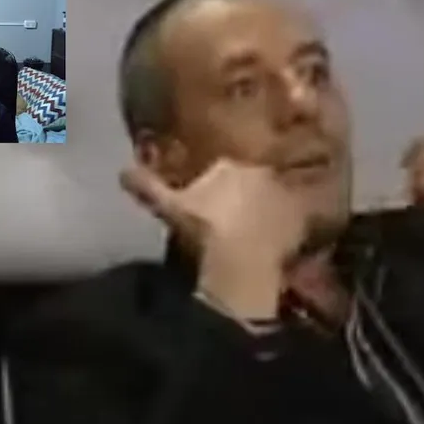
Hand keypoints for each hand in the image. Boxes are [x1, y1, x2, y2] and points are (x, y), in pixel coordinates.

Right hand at [121, 160, 307, 317]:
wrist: (240, 258)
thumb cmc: (202, 229)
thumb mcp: (168, 207)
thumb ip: (146, 187)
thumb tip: (121, 172)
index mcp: (228, 165)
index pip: (224, 168)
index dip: (219, 185)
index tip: (214, 203)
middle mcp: (261, 172)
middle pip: (254, 179)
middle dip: (248, 193)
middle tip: (238, 217)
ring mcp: (284, 195)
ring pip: (276, 197)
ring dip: (271, 209)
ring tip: (261, 230)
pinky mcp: (302, 219)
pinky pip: (298, 219)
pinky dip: (292, 227)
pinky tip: (283, 242)